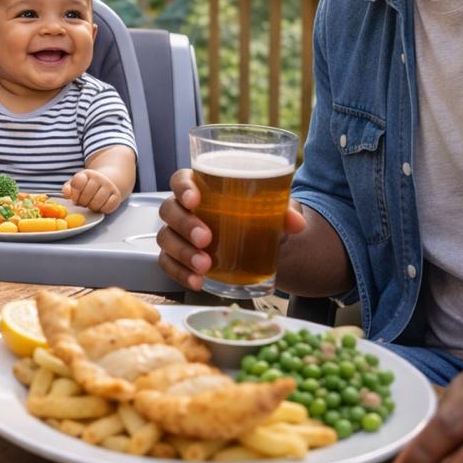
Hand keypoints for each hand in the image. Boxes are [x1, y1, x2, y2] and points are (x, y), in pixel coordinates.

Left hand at [62, 169, 122, 212]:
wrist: (107, 181)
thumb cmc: (87, 186)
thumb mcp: (76, 184)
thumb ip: (68, 188)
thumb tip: (67, 194)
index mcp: (86, 174)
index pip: (78, 182)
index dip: (74, 193)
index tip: (75, 198)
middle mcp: (98, 178)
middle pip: (87, 194)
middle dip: (82, 202)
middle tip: (83, 203)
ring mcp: (109, 186)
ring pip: (97, 202)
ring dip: (92, 207)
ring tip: (91, 204)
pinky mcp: (117, 195)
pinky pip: (108, 207)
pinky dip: (102, 209)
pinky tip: (100, 206)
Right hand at [156, 167, 304, 289]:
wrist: (260, 245)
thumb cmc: (257, 217)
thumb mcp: (273, 210)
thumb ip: (284, 210)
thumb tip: (296, 222)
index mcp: (201, 187)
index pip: (181, 180)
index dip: (183, 188)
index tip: (195, 200)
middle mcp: (183, 209)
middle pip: (170, 210)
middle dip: (185, 225)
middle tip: (206, 239)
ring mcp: (178, 234)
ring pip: (166, 239)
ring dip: (183, 253)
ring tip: (205, 266)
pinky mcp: (178, 258)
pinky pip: (169, 265)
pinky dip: (180, 274)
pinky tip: (197, 282)